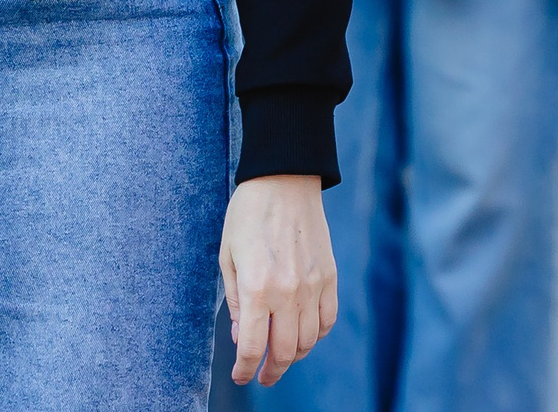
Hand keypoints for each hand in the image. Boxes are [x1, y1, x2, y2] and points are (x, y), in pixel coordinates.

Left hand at [221, 174, 336, 386]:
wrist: (284, 180)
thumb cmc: (248, 215)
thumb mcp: (228, 257)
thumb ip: (236, 302)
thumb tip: (241, 337)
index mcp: (257, 288)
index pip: (253, 347)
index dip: (245, 369)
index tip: (241, 377)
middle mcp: (288, 292)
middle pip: (285, 351)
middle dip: (272, 371)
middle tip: (263, 376)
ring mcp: (313, 285)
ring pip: (310, 340)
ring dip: (295, 356)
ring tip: (282, 356)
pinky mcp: (329, 275)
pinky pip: (328, 318)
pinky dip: (317, 334)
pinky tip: (305, 334)